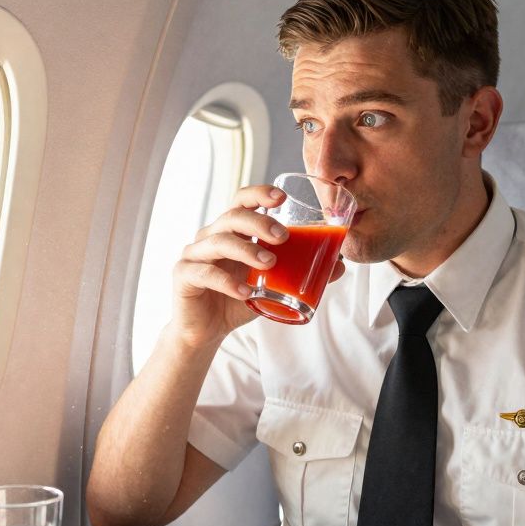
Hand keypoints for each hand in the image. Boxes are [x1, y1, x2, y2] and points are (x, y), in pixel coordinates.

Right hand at [170, 184, 345, 348]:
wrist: (206, 331)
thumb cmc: (237, 301)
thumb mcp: (271, 285)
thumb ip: (300, 272)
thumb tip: (341, 265)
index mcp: (231, 232)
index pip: (241, 201)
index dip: (259, 194)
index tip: (281, 198)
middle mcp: (211, 237)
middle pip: (232, 217)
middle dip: (258, 222)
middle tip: (282, 237)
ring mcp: (194, 255)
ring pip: (218, 242)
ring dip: (246, 249)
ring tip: (270, 263)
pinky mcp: (184, 276)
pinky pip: (204, 273)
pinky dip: (227, 282)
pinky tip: (245, 292)